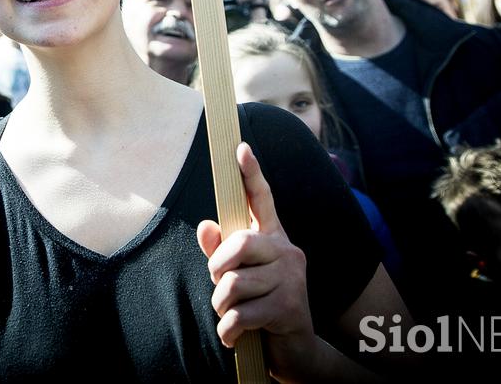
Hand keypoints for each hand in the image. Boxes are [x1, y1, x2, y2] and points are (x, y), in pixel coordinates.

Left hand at [197, 143, 316, 375]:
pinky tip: (237, 335)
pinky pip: (240, 314)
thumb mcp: (238, 278)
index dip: (251, 175)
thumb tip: (204, 226)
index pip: (262, 200)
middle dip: (218, 270)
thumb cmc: (261, 307)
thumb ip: (220, 253)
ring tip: (232, 316)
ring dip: (221, 306)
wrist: (296, 352)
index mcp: (274, 239)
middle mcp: (287, 252)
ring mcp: (292, 279)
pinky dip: (229, 330)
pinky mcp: (290, 308)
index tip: (240, 147)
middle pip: (239, 244)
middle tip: (221, 287)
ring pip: (233, 284)